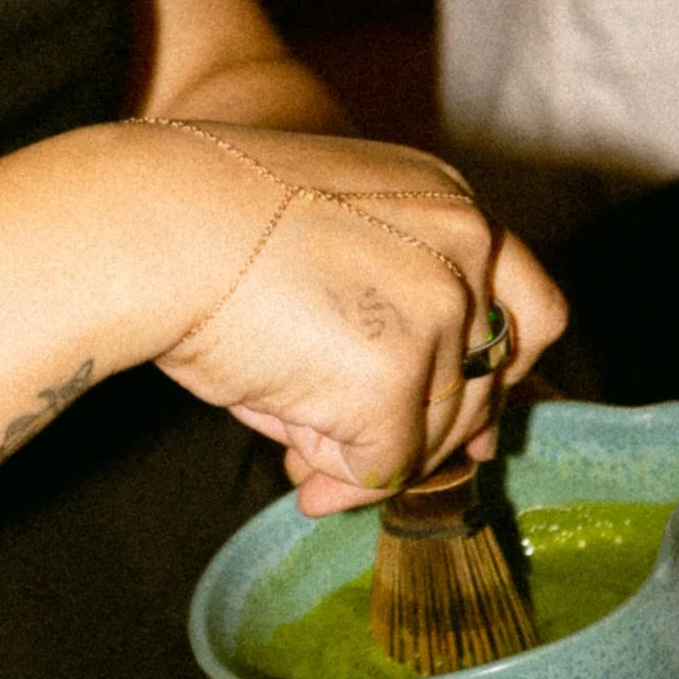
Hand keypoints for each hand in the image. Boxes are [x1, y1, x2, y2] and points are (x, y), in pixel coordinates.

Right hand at [141, 124, 563, 506]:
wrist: (150, 222)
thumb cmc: (201, 225)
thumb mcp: (321, 245)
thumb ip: (385, 319)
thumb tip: (417, 448)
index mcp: (446, 201)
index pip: (528, 304)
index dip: (499, 375)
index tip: (470, 425)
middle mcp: (462, 249)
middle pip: (488, 382)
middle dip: (425, 432)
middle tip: (351, 455)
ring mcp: (436, 312)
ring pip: (436, 432)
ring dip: (369, 453)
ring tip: (295, 446)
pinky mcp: (393, 376)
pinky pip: (383, 467)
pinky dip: (339, 477)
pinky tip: (292, 460)